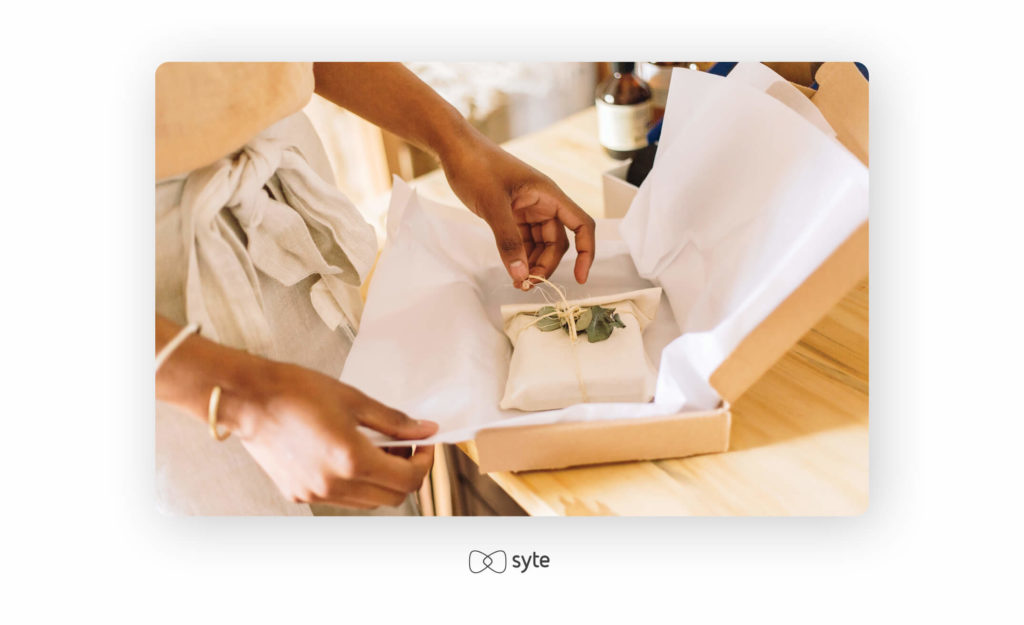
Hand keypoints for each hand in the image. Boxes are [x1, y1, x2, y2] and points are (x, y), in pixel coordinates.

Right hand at [221, 359, 437, 508]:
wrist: (248, 399)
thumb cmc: (297, 391)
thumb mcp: (354, 400)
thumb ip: (394, 420)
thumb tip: (425, 429)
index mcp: (351, 459)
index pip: (408, 479)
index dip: (424, 461)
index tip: (423, 443)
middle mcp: (334, 484)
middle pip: (393, 497)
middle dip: (406, 472)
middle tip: (401, 444)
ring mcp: (315, 493)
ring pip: (369, 501)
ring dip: (381, 480)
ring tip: (373, 448)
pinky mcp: (299, 494)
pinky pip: (342, 499)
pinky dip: (355, 483)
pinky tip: (346, 456)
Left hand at [439, 133, 595, 288]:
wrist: (455, 149)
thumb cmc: (476, 165)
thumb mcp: (492, 205)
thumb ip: (508, 241)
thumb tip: (521, 274)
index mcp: (548, 195)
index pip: (582, 225)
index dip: (586, 252)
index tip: (579, 278)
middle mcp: (543, 203)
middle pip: (558, 243)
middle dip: (546, 265)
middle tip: (527, 284)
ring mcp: (528, 210)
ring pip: (540, 245)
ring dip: (533, 264)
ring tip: (517, 281)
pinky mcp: (513, 215)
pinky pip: (523, 241)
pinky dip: (520, 256)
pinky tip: (511, 268)